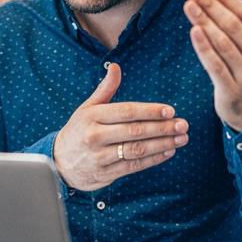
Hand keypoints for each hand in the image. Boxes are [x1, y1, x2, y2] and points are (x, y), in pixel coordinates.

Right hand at [52, 63, 188, 190]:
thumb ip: (105, 89)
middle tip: (182, 125)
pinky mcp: (105, 174)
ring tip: (180, 139)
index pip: (126, 112)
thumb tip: (116, 67)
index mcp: (92, 116)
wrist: (58, 162)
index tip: (170, 110)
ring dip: (162, 144)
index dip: (150, 111)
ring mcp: (99, 157)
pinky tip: (168, 152)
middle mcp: (95, 136)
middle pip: (135, 132)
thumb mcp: (87, 108)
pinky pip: (133, 166)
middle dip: (162, 128)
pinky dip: (153, 160)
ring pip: (136, 150)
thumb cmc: (78, 130)